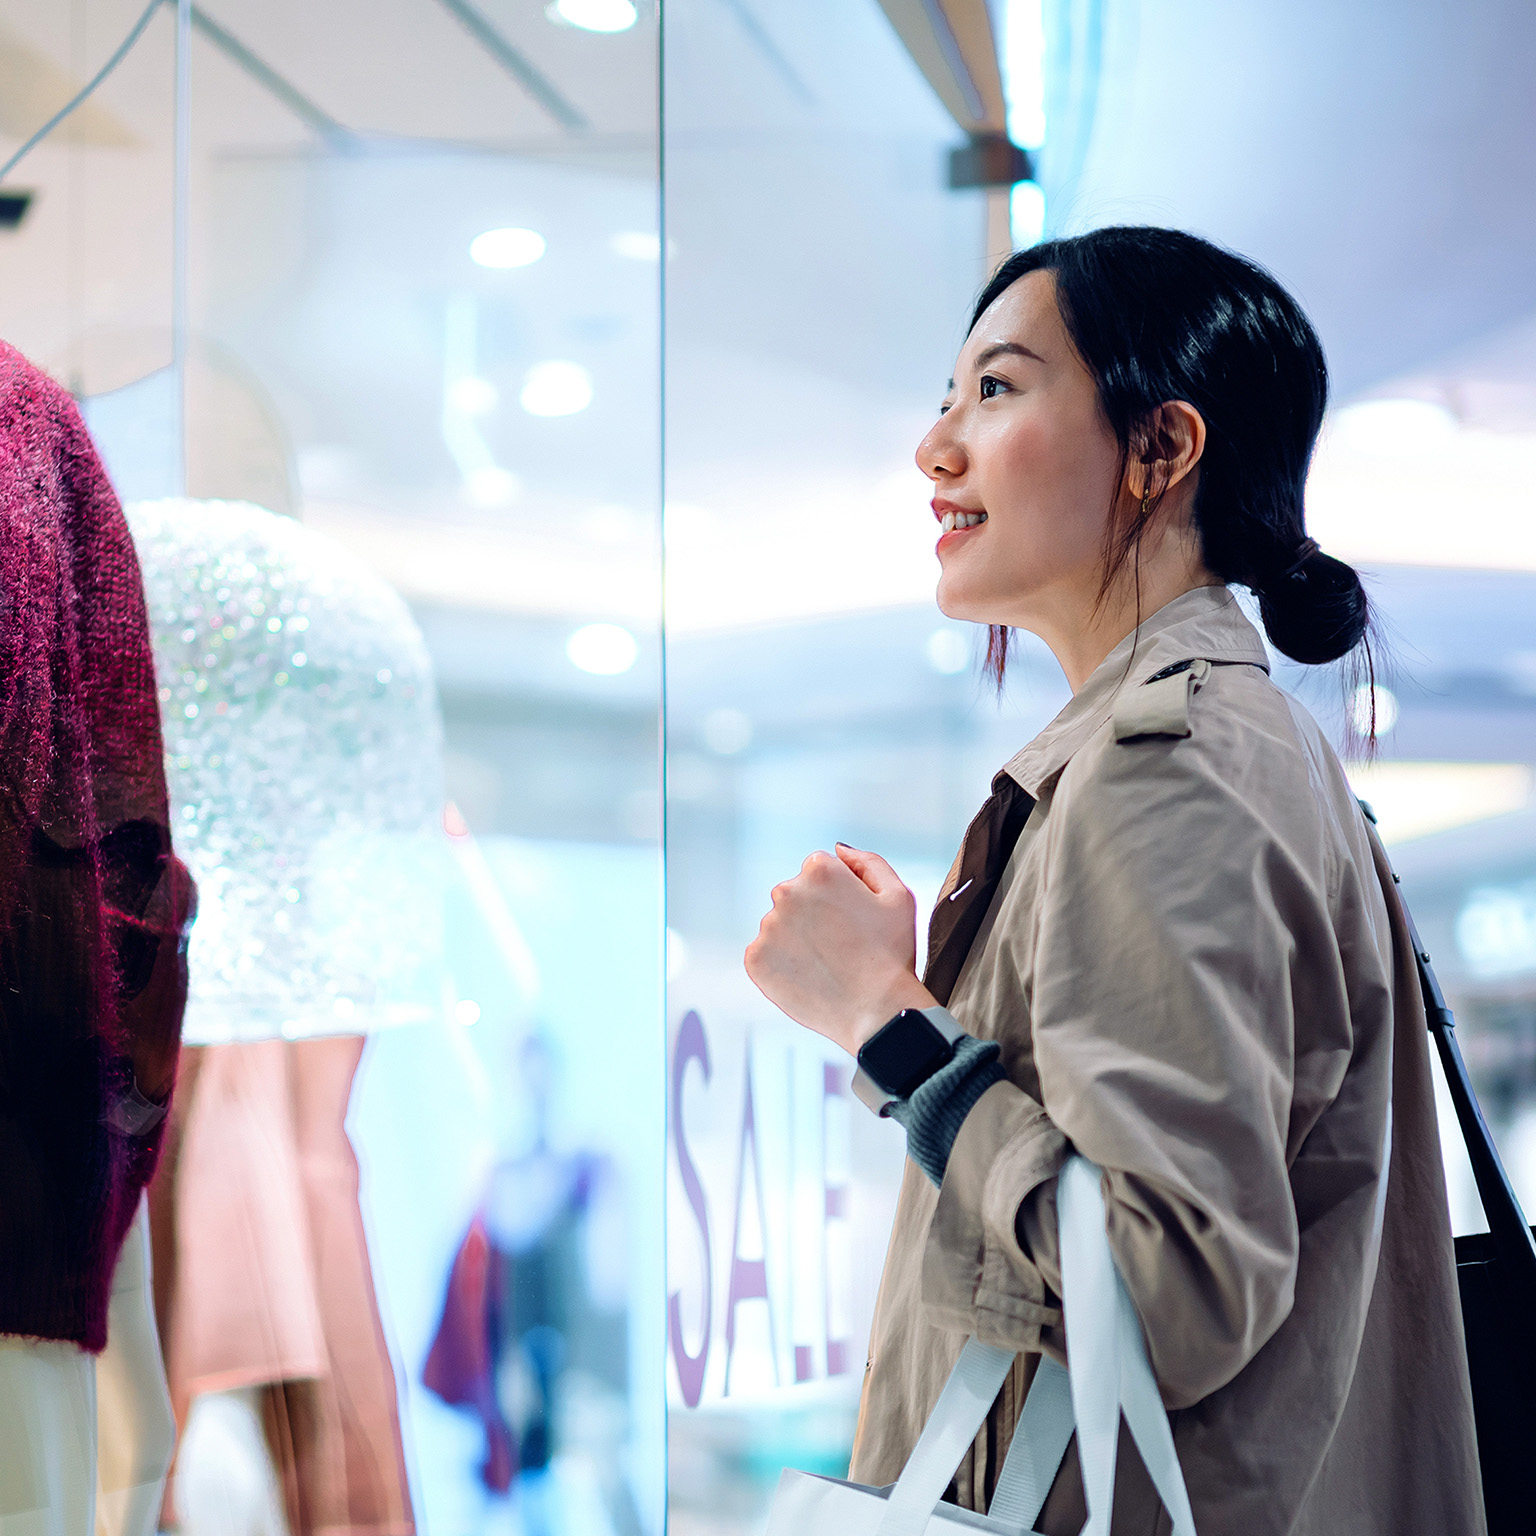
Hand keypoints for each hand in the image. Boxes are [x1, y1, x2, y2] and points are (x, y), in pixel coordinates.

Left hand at [744, 843, 935, 1056]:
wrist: (877, 1012)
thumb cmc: (892, 954)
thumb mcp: (897, 896)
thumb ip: (867, 861)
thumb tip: (837, 850)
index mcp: (819, 870)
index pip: (818, 870)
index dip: (839, 895)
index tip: (852, 920)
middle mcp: (786, 893)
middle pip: (795, 895)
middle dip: (814, 913)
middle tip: (841, 944)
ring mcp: (767, 928)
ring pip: (780, 925)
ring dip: (798, 938)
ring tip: (828, 963)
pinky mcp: (755, 960)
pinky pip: (766, 954)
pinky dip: (783, 964)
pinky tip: (811, 976)